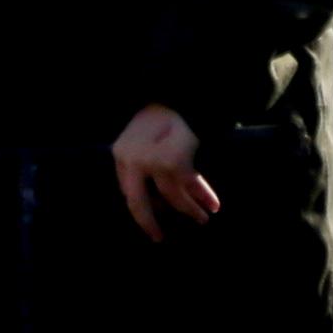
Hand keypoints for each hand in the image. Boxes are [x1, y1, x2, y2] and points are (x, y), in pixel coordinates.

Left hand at [112, 104, 223, 242]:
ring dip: (190, 210)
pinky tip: (212, 204)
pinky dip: (202, 197)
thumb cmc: (166, 115)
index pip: (127, 189)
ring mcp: (151, 163)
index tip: (154, 216)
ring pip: (172, 198)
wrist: (184, 95)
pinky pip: (189, 187)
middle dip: (149, 223)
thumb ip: (142, 162)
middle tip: (158, 238)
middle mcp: (131, 160)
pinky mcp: (173, 164)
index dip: (142, 205)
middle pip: (138, 203)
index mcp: (120, 153)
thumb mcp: (144, 137)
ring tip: (203, 219)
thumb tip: (153, 197)